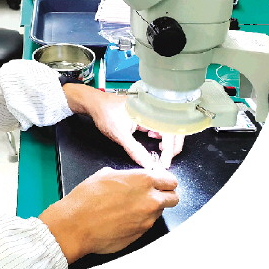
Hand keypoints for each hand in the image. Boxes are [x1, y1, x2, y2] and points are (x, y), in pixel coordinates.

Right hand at [39, 167, 178, 262]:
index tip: (160, 182)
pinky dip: (139, 221)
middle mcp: (150, 200)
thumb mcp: (105, 174)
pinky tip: (123, 218)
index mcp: (142, 180)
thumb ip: (126, 176)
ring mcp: (147, 220)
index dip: (164, 181)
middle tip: (153, 194)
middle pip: (174, 198)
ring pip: (159, 212)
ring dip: (151, 208)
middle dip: (166, 195)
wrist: (76, 224)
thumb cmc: (86, 199)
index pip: (170, 180)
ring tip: (130, 207)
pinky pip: (147, 225)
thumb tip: (130, 179)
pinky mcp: (141, 235)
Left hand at [62, 84, 183, 168]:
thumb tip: (148, 165)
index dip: (170, 150)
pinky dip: (160, 134)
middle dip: (172, 145)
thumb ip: (135, 150)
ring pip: (167, 126)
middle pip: (174, 128)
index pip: (169, 132)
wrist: (94, 103)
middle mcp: (153, 108)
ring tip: (159, 148)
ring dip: (167, 139)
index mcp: (150, 110)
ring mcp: (150, 110)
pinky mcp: (146, 113)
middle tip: (166, 159)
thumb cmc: (105, 114)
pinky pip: (159, 123)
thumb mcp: (120, 135)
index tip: (165, 163)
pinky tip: (152, 137)